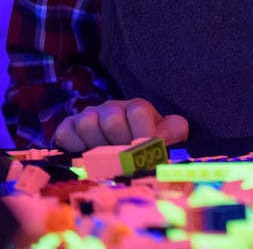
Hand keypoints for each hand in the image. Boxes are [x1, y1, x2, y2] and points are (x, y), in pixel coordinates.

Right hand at [53, 99, 187, 151]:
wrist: (121, 152)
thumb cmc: (148, 143)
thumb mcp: (169, 135)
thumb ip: (174, 132)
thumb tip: (160, 139)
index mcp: (137, 107)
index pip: (138, 111)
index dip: (142, 134)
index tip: (146, 152)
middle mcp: (112, 107)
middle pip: (112, 118)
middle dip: (120, 143)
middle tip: (124, 157)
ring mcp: (88, 116)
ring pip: (88, 123)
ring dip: (98, 146)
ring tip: (106, 158)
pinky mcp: (68, 128)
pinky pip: (65, 132)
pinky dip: (74, 146)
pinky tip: (86, 156)